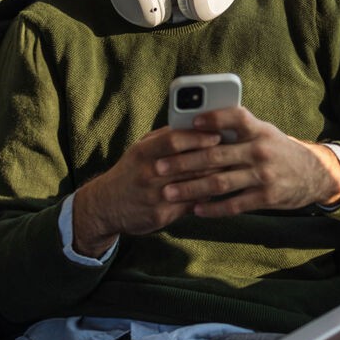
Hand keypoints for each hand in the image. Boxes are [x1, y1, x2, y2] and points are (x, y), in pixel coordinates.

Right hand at [71, 125, 222, 255]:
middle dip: (214, 158)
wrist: (105, 206)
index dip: (198, 137)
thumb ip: (165, 137)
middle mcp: (148, 175)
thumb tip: (195, 124)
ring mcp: (154, 197)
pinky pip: (191, 205)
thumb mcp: (140, 149)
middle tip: (234, 152)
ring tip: (232, 170)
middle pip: (189, 164)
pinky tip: (218, 191)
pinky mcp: (161, 216)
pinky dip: (206, 197)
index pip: (174, 140)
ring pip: (193, 185)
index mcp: (143, 153)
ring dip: (215, 178)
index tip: (217, 134)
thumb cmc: (130, 171)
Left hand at [154, 106, 339, 217]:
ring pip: (220, 183)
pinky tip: (195, 210)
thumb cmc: (278, 149)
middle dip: (184, 162)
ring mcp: (263, 175)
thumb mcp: (264, 133)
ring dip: (191, 188)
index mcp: (259, 130)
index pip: (235, 117)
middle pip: (216, 155)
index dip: (214, 119)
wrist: (314, 174)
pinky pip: (234, 204)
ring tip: (168, 192)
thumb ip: (237, 130)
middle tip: (159, 167)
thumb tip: (197, 126)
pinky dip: (213, 208)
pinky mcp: (266, 197)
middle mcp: (260, 150)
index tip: (190, 123)